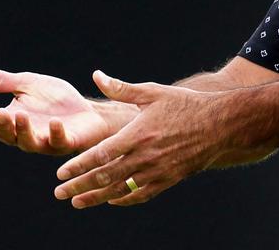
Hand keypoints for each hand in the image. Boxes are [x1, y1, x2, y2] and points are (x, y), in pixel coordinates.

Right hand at [0, 66, 133, 154]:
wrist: (88, 109)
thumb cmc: (56, 100)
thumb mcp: (27, 84)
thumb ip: (1, 82)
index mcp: (15, 122)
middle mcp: (28, 135)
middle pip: (10, 136)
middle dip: (4, 126)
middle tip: (0, 113)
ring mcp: (47, 141)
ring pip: (31, 142)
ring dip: (24, 131)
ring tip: (21, 116)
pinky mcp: (68, 142)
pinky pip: (60, 141)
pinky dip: (56, 133)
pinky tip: (54, 122)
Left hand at [52, 70, 239, 208]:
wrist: (220, 124)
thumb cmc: (184, 104)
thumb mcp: (151, 92)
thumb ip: (121, 89)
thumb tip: (97, 75)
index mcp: (137, 134)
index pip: (101, 155)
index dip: (79, 166)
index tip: (61, 173)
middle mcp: (145, 156)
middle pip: (106, 177)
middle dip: (80, 186)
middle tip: (59, 193)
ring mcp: (157, 171)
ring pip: (121, 190)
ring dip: (97, 198)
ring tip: (77, 203)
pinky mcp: (169, 179)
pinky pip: (142, 194)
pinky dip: (124, 200)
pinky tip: (111, 200)